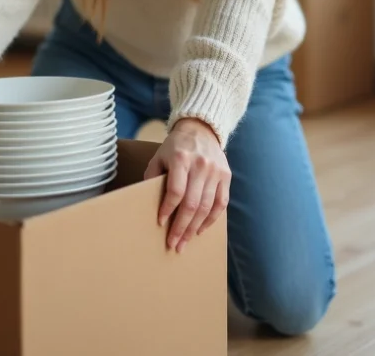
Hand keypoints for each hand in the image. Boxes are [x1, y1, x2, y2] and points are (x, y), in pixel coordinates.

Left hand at [143, 118, 230, 252]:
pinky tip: (201, 230)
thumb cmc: (175, 148)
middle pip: (192, 203)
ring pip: (207, 207)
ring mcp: (216, 171)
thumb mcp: (159, 157)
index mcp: (181, 159)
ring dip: (195, 228)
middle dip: (181, 227)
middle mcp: (201, 165)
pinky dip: (211, 219)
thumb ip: (153, 178)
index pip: (176, 190)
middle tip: (173, 244)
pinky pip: (221, 203)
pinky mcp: (226, 176)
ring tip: (185, 242)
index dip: (168, 209)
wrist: (201, 129)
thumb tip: (147, 205)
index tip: (160, 223)